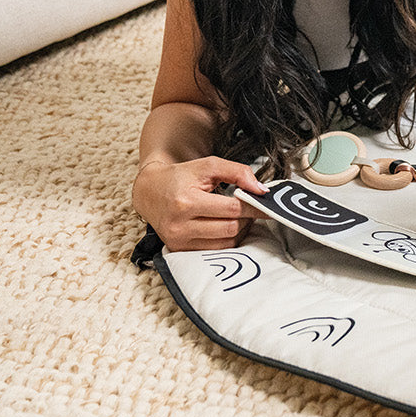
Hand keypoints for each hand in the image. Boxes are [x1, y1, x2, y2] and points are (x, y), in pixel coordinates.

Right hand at [132, 157, 267, 251]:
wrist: (149, 192)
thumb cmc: (180, 177)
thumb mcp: (208, 165)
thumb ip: (237, 172)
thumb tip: (261, 190)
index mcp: (186, 201)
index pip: (232, 208)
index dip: (253, 206)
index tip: (266, 203)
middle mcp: (180, 225)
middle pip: (231, 228)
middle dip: (247, 218)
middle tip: (251, 207)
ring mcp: (179, 241)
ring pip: (226, 242)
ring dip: (240, 230)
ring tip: (239, 215)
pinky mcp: (180, 250)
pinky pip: (216, 250)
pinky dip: (228, 239)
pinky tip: (227, 226)